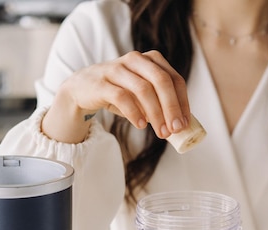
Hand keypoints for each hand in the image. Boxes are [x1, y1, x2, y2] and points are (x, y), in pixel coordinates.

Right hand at [43, 50, 190, 142]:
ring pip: (143, 89)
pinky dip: (135, 113)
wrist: (82, 89)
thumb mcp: (142, 96)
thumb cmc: (119, 93)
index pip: (174, 79)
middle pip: (161, 81)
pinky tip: (141, 125)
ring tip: (161, 133)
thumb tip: (180, 126)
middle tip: (176, 129)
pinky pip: (122, 97)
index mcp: (151, 60)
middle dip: (172, 107)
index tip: (185, 124)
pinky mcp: (101, 82)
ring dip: (156, 114)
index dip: (182, 102)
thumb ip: (160, 105)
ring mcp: (117, 68)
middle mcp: (135, 59)